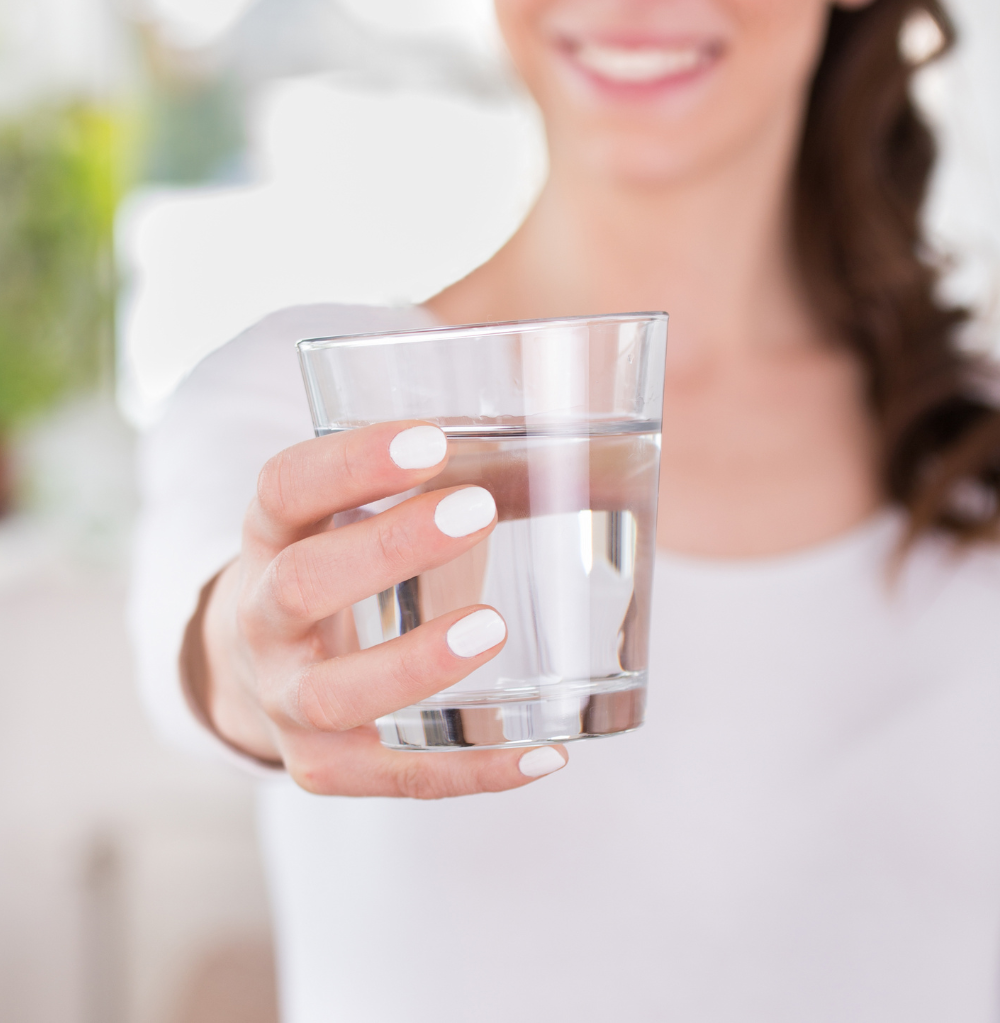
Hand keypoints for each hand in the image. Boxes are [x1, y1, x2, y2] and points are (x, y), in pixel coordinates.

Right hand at [195, 421, 568, 795]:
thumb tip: (567, 437)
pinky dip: (475, 770)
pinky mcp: (325, 767)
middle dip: (388, 549)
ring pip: (336, 693)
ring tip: (491, 628)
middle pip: (302, 584)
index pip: (286, 488)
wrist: (264, 668)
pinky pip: (399, 778)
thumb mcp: (355, 513)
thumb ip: (434, 480)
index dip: (350, 463)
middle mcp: (262, 617)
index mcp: (270, 535)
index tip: (430, 441)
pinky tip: (545, 754)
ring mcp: (287, 700)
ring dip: (414, 663)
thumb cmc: (344, 564)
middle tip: (477, 510)